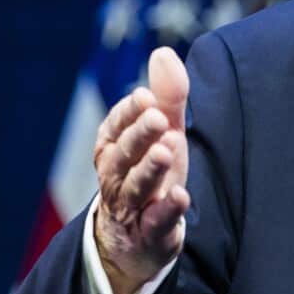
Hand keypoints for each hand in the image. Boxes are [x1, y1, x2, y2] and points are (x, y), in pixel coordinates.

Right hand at [91, 47, 190, 293]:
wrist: (137, 241)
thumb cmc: (152, 174)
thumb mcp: (162, 134)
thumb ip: (167, 97)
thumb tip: (163, 53)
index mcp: (113, 149)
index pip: (114, 128)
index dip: (128, 114)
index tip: (146, 97)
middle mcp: (116, 178)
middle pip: (123, 156)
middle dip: (139, 136)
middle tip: (159, 118)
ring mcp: (132, 208)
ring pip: (135, 188)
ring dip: (150, 169)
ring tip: (167, 150)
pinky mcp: (151, 234)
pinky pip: (156, 223)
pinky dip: (166, 210)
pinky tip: (180, 196)